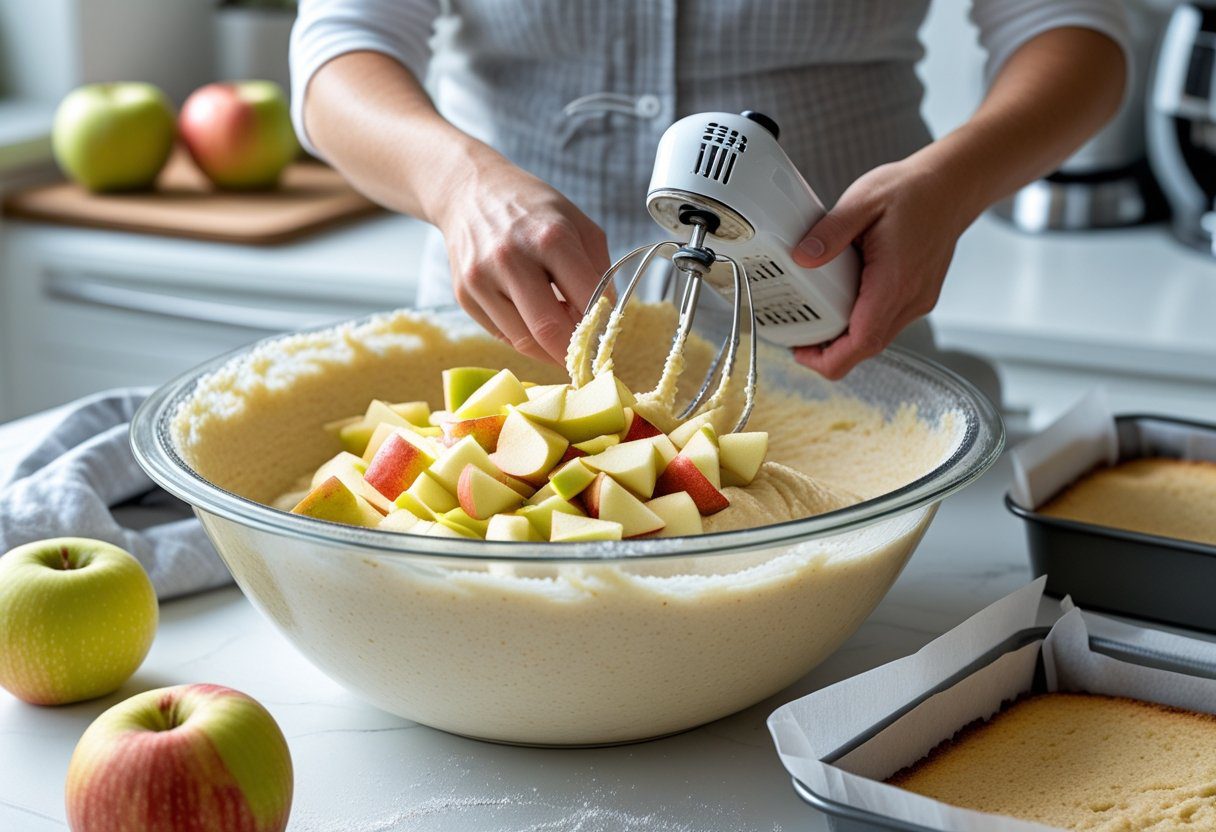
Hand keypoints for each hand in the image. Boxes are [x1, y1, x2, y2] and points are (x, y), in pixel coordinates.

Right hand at [434, 153, 610, 363]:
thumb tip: (605, 319)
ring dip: (550, 348)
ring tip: (561, 334)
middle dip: (574, 353)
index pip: (584, 302)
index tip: (606, 339)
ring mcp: (482, 279)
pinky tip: (534, 320)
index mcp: (549, 238)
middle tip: (585, 357)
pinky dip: (525, 336)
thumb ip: (598, 271)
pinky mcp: (464, 295)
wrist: (468, 192)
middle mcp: (511, 258)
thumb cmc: (531, 209)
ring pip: (524, 340)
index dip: (600, 329)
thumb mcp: (578, 223)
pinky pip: (503, 334)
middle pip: (549, 330)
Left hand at [789, 158, 972, 379]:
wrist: (952, 185)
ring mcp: (918, 300)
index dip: (829, 358)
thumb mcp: (863, 201)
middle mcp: (911, 299)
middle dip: (830, 352)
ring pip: (877, 337)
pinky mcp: (918, 296)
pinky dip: (861, 322)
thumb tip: (802, 257)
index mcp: (896, 281)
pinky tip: (842, 303)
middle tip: (798, 336)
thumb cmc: (913, 191)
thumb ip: (830, 231)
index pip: (863, 342)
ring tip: (816, 319)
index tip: (800, 352)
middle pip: (867, 346)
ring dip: (846, 338)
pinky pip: (886, 322)